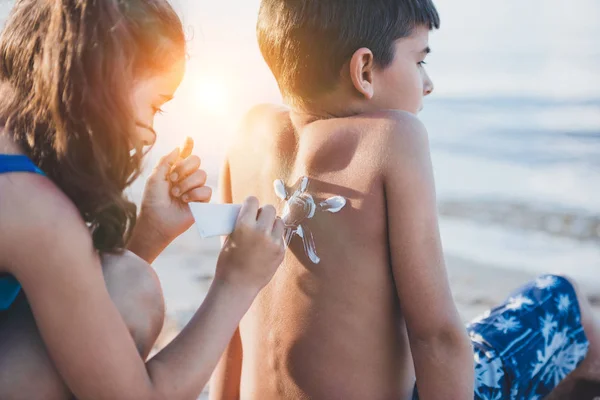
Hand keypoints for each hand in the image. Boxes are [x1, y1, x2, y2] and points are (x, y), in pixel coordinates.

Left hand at [129, 137, 211, 261]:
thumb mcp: (155, 178)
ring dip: (187, 184)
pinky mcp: (202, 201)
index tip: (188, 138)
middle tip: (172, 179)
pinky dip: (194, 194)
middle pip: (196, 160)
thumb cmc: (152, 201)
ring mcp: (195, 189)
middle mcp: (186, 177)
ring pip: (202, 175)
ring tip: (176, 194)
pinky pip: (206, 190)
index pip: (185, 155)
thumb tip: (179, 148)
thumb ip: (166, 161)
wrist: (157, 220)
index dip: (188, 146)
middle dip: (184, 167)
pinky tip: (185, 201)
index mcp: (174, 170)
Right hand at [215, 197, 284, 293]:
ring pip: (278, 221)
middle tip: (258, 219)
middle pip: (269, 209)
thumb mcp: (229, 238)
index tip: (249, 207)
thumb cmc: (228, 262)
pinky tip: (266, 245)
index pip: (253, 201)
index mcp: (244, 225)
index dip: (250, 203)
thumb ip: (241, 223)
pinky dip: (275, 238)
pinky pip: (281, 237)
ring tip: (264, 231)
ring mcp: (274, 242)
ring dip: (272, 223)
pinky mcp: (281, 252)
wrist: (237, 286)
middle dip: (263, 212)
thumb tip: (250, 212)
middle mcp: (261, 231)